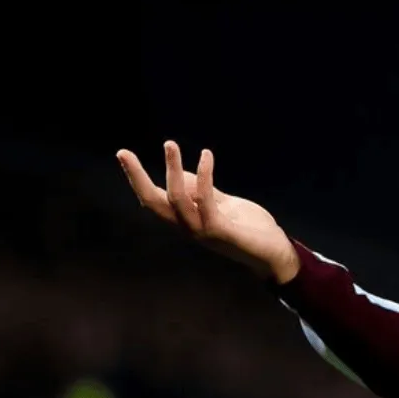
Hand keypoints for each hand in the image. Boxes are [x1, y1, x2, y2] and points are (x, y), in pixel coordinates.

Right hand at [117, 141, 300, 283]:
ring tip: (170, 145)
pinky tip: (206, 155)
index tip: (124, 154)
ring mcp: (202, 231)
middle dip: (136, 178)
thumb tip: (182, 174)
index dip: (136, 179)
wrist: (275, 252)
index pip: (153, 199)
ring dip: (172, 170)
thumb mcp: (223, 204)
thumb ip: (203, 191)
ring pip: (176, 200)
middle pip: (152, 203)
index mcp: (185, 220)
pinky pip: (206, 201)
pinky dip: (204, 176)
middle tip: (123, 152)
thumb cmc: (249, 228)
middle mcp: (187, 227)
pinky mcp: (220, 231)